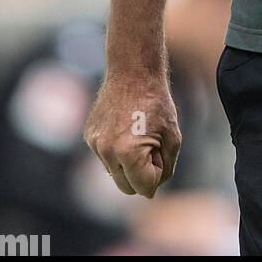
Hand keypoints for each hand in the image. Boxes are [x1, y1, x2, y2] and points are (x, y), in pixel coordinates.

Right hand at [84, 74, 181, 197]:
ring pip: (115, 173)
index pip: (145, 188)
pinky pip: (105, 156)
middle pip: (126, 188)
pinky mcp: (88, 136)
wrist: (133, 72)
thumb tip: (151, 189)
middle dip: (142, 175)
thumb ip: (165, 168)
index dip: (157, 173)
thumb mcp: (173, 137)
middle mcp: (107, 152)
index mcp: (129, 154)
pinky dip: (116, 149)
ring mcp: (95, 144)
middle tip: (152, 147)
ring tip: (138, 133)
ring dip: (128, 163)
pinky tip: (125, 126)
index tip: (161, 152)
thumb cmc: (157, 103)